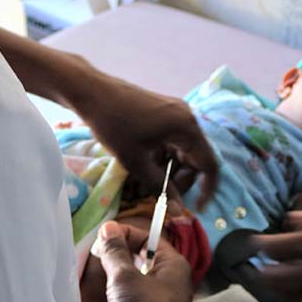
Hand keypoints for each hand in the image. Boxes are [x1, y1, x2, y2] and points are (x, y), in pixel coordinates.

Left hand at [77, 74, 219, 206]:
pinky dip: (164, 155)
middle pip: (196, 157)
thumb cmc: (114, 125)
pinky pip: (173, 139)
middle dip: (181, 178)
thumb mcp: (136, 161)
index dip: (206, 188)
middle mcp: (187, 118)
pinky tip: (145, 163)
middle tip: (162, 193)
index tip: (197, 207)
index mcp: (186, 127)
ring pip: (183, 150)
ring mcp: (176, 112)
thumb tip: (179, 210)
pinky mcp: (165, 112)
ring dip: (170, 168)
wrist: (92, 92)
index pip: (208, 164)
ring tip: (147, 179)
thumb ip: (160, 187)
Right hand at [91, 220, 193, 301]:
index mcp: (173, 266)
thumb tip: (108, 229)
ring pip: (128, 290)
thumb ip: (114, 252)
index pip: (148, 238)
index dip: (124, 235)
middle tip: (108, 277)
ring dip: (117, 300)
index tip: (101, 238)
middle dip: (118, 274)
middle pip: (137, 264)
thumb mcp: (124, 277)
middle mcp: (171, 284)